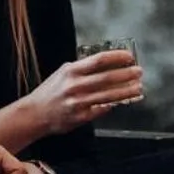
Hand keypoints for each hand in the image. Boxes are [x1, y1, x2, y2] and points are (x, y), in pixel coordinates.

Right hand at [26, 51, 144, 133]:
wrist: (34, 114)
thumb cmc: (51, 91)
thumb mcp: (63, 72)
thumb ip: (82, 68)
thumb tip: (107, 63)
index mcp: (71, 71)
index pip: (99, 60)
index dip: (117, 57)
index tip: (129, 56)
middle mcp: (75, 86)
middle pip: (107, 78)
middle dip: (126, 74)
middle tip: (139, 72)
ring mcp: (78, 102)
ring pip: (108, 95)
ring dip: (126, 91)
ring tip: (138, 87)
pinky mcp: (80, 117)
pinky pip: (102, 109)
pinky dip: (114, 104)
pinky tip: (123, 101)